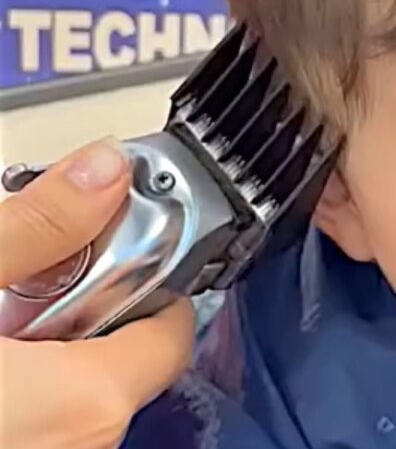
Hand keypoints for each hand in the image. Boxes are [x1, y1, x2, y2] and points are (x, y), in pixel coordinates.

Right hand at [0, 140, 194, 448]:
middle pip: (128, 358)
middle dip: (89, 313)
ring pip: (81, 393)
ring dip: (53, 353)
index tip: (114, 249)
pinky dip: (30, 391)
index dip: (152, 281)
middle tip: (28, 286)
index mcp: (87, 400)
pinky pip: (49, 422)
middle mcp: (83, 447)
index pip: (174, 330)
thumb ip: (38, 227)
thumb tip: (104, 168)